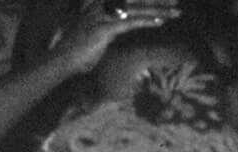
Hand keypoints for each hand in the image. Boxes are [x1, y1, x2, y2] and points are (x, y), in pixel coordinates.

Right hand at [54, 1, 179, 76]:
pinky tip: (161, 21)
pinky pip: (129, 22)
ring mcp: (100, 16)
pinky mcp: (103, 29)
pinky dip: (146, 20)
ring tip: (176, 12)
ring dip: (158, 10)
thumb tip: (123, 27)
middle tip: (176, 1)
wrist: (61, 61)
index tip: (165, 0)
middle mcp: (99, 6)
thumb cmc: (79, 52)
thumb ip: (111, 28)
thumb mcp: (98, 36)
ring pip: (135, 9)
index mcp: (97, 5)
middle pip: (133, 0)